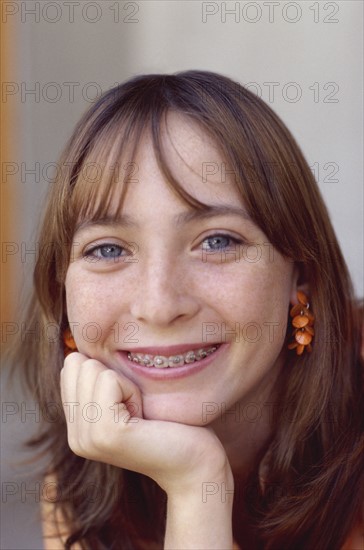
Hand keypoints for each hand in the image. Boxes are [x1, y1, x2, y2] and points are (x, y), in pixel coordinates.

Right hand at [60, 352, 231, 495]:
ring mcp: (87, 438)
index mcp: (76, 428)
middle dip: (114, 377)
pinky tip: (144, 418)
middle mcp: (75, 437)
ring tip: (141, 415)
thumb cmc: (168, 424)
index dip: (106, 373)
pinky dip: (132, 390)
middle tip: (137, 409)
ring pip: (92, 369)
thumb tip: (80, 352)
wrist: (195, 463)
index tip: (129, 402)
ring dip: (125, 384)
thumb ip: (97, 382)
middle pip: (77, 364)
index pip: (71, 367)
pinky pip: (109, 380)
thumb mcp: (124, 400)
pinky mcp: (106, 433)